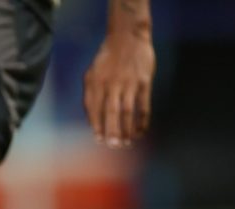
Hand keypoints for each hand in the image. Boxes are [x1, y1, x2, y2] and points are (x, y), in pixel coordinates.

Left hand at [83, 28, 154, 147]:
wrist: (128, 36)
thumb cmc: (107, 58)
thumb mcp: (91, 73)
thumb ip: (90, 94)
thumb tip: (92, 120)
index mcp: (95, 83)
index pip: (94, 109)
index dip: (96, 125)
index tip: (99, 140)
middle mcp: (111, 84)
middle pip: (111, 112)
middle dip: (112, 131)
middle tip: (114, 146)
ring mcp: (129, 83)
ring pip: (127, 111)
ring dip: (127, 129)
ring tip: (127, 143)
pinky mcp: (144, 82)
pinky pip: (143, 105)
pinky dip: (142, 120)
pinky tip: (141, 131)